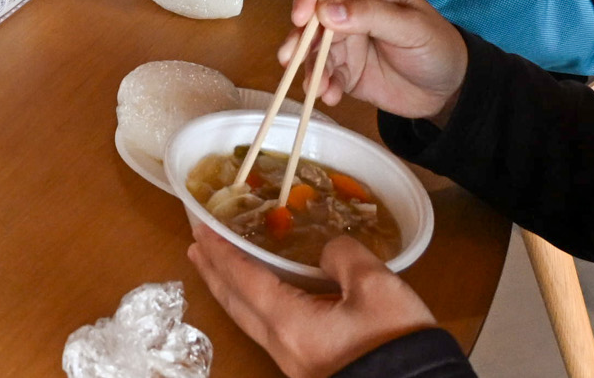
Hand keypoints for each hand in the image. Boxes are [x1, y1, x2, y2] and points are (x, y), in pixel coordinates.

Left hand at [190, 225, 437, 377]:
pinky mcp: (311, 367)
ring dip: (233, 289)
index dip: (220, 252)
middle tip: (196, 246)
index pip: (242, 281)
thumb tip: (326, 251)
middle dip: (214, 273)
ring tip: (220, 266)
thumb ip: (342, 256)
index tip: (200, 229)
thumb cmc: (397, 342)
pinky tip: (264, 294)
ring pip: (251, 318)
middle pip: (236, 304)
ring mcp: (295, 361)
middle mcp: (283, 346)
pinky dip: (255, 303)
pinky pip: (270, 328)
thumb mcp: (375, 286)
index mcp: (291, 325)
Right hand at [277, 0, 467, 120]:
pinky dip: (322, 86)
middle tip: (291, 57)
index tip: (300, 17)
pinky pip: (325, 75)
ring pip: (314, 49)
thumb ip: (371, 16)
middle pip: (314, 18)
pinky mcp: (346, 71)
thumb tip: (326, 10)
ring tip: (316, 87)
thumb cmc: (437, 47)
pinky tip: (330, 96)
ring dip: (309, 67)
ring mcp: (346, 43)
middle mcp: (351, 12)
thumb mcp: (411, 27)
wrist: (449, 92)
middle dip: (300, 38)